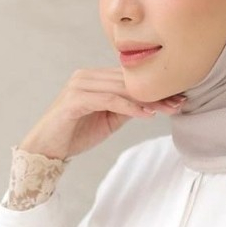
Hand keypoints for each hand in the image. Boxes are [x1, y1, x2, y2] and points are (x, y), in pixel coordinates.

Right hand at [18, 67, 186, 160]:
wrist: (45, 150)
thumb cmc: (76, 134)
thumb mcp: (109, 119)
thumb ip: (127, 107)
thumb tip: (152, 103)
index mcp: (94, 78)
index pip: (130, 79)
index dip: (155, 88)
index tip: (178, 97)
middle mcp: (86, 76)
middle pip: (128, 82)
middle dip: (156, 93)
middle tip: (180, 102)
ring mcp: (79, 86)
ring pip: (121, 89)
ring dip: (147, 100)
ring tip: (169, 109)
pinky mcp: (74, 100)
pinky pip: (108, 100)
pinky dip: (129, 107)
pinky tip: (147, 114)